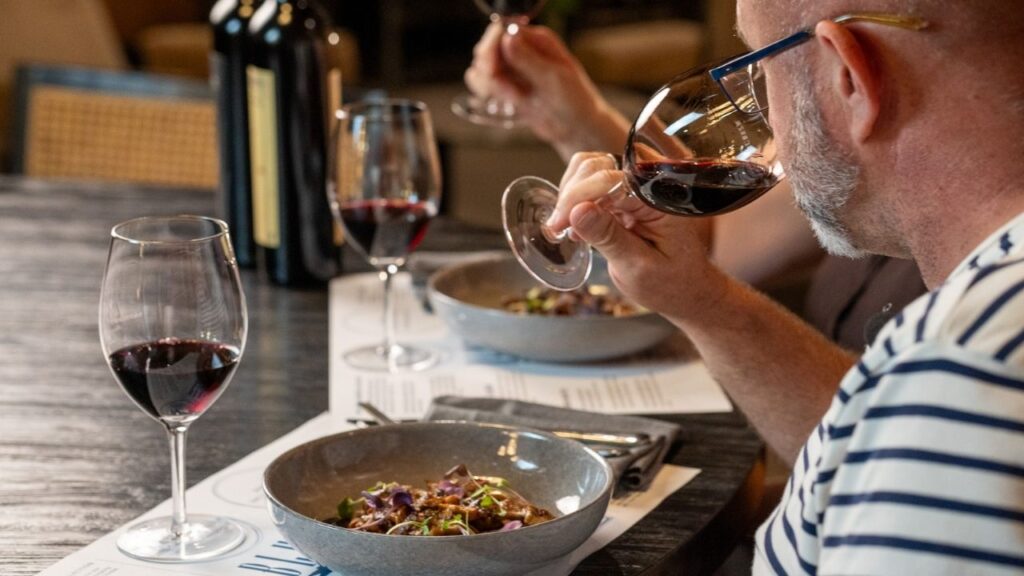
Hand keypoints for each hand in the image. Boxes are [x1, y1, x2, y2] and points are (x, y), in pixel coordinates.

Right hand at [464, 23, 628, 159]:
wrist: (577, 128)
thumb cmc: (575, 102)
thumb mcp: (554, 79)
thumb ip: (529, 60)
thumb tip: (508, 38)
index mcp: (538, 41)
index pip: (502, 31)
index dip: (492, 47)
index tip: (491, 68)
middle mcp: (523, 50)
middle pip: (487, 48)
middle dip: (488, 67)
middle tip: (500, 87)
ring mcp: (514, 68)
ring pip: (482, 66)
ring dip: (487, 83)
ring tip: (510, 98)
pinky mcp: (508, 86)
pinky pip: (484, 82)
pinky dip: (486, 91)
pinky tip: (502, 101)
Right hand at [547, 153, 722, 322]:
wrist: (685, 290)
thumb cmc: (670, 283)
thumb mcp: (638, 267)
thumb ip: (609, 237)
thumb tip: (577, 211)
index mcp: (661, 198)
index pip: (612, 180)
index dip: (579, 197)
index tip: (559, 224)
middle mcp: (649, 184)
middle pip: (597, 166)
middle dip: (572, 195)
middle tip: (558, 227)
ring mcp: (636, 187)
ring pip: (590, 169)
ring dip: (570, 194)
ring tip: (565, 225)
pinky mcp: (624, 195)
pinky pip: (592, 184)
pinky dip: (576, 200)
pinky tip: (574, 225)